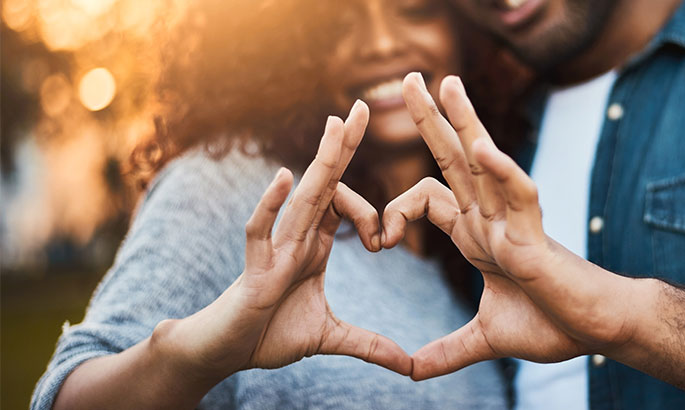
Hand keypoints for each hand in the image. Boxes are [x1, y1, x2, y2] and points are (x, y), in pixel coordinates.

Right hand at [160, 100, 411, 382]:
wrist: (226, 353)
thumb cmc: (269, 334)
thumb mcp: (330, 337)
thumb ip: (369, 344)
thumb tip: (408, 367)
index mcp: (314, 246)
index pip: (343, 206)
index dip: (370, 213)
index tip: (385, 242)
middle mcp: (296, 238)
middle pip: (325, 184)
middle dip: (344, 147)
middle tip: (363, 106)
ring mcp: (275, 249)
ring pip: (301, 198)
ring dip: (320, 163)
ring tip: (336, 125)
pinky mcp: (255, 270)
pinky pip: (260, 232)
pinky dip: (269, 206)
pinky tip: (283, 179)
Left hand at [381, 73, 639, 379]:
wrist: (593, 333)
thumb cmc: (550, 324)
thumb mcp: (484, 337)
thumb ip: (449, 349)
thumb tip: (415, 371)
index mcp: (474, 234)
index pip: (425, 198)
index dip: (393, 212)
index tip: (374, 242)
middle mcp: (489, 218)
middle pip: (451, 158)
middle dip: (430, 118)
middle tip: (410, 77)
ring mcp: (512, 222)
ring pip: (484, 162)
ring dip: (465, 122)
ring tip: (446, 83)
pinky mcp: (536, 235)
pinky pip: (519, 194)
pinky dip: (501, 171)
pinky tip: (481, 148)